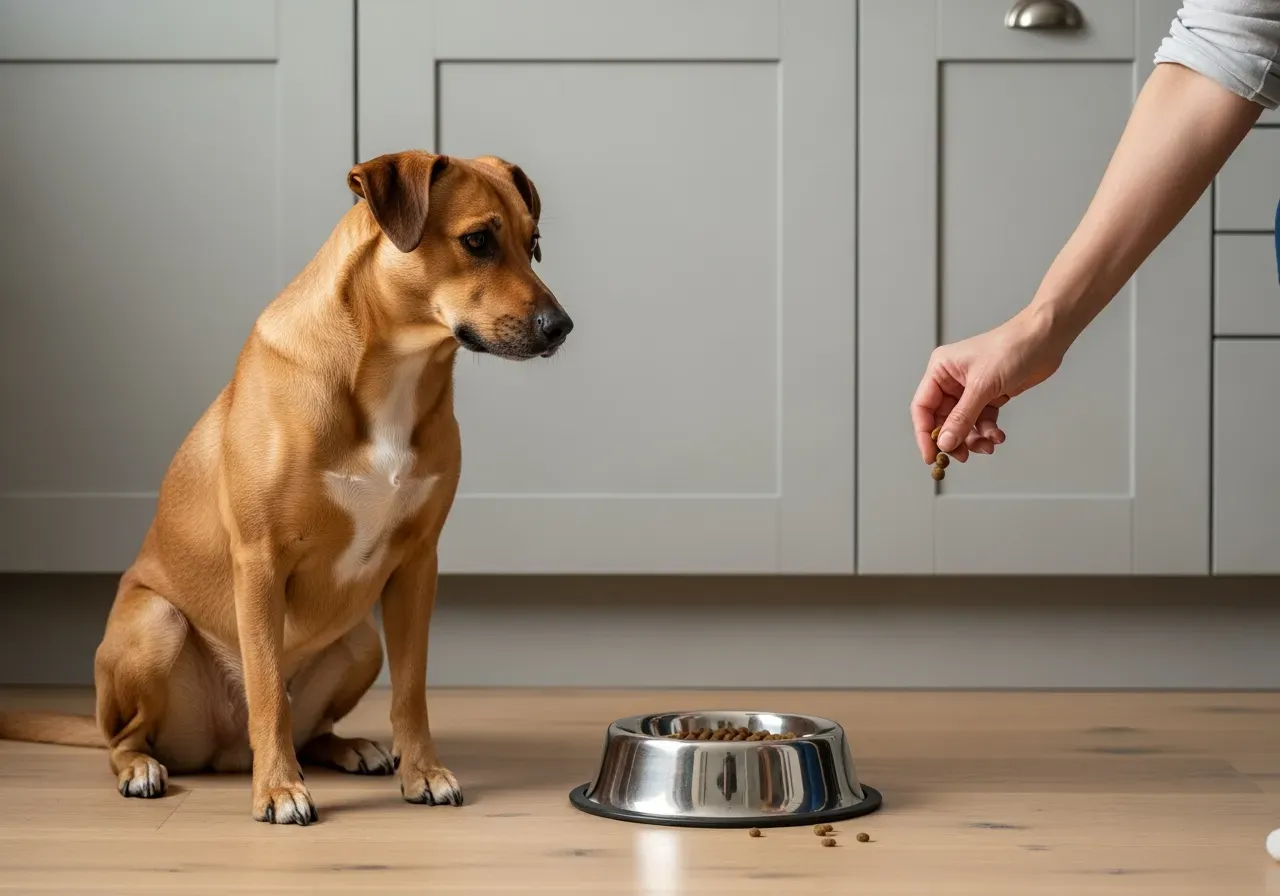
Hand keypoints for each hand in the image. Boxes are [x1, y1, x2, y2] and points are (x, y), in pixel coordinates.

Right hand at [910, 307, 1065, 463]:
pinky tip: (998, 436)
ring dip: (973, 439)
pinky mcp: (989, 395)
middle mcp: (951, 380)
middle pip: (942, 419)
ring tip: (987, 446)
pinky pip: (981, 421)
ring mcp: (971, 389)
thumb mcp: (982, 386)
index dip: (924, 434)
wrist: (1045, 339)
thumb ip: (962, 418)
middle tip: (962, 457)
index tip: (931, 456)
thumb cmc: (1011, 348)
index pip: (922, 407)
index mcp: (940, 370)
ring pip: (963, 424)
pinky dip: (988, 431)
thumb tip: (944, 443)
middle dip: (953, 439)